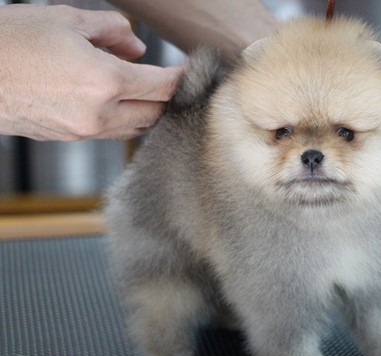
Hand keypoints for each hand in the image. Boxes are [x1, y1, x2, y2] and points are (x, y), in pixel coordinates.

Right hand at [0, 4, 182, 140]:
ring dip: (146, 111)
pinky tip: (114, 101)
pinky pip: (109, 133)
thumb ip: (111, 30)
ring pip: (135, 129)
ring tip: (142, 90)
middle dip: (167, 98)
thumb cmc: (10, 42)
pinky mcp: (68, 138)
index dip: (183, 78)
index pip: (164, 87)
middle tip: (168, 80)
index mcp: (105, 81)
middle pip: (155, 114)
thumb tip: (136, 46)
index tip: (190, 70)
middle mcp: (99, 113)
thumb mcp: (65, 20)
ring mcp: (83, 130)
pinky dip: (122, 119)